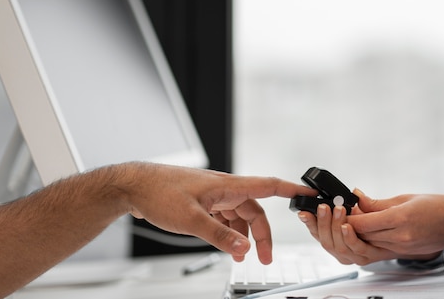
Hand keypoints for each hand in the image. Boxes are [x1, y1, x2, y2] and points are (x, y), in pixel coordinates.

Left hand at [123, 163, 316, 263]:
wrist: (134, 186)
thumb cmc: (159, 192)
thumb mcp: (191, 219)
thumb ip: (219, 235)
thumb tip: (244, 248)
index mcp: (228, 186)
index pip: (268, 185)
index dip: (291, 190)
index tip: (309, 194)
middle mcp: (224, 189)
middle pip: (255, 209)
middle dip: (262, 233)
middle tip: (264, 257)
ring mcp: (213, 195)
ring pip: (240, 215)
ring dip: (244, 235)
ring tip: (241, 256)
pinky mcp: (202, 202)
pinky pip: (225, 217)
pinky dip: (229, 232)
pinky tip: (226, 246)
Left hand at [349, 189, 443, 256]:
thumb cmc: (435, 206)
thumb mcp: (404, 198)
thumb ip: (377, 202)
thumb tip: (358, 197)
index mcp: (400, 218)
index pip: (363, 224)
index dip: (349, 218)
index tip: (343, 210)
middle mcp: (400, 237)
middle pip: (363, 236)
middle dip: (351, 226)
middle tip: (345, 214)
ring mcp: (401, 248)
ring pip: (369, 245)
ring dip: (359, 235)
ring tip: (356, 222)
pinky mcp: (403, 253)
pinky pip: (379, 249)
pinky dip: (371, 241)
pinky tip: (369, 232)